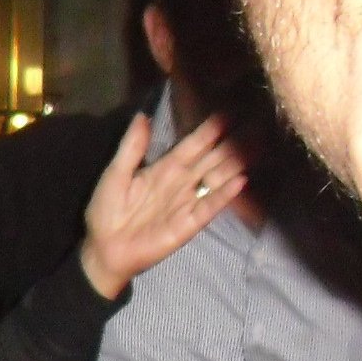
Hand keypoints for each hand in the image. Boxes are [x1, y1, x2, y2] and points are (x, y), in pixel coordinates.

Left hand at [79, 113, 247, 297]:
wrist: (103, 249)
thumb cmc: (106, 210)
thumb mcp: (115, 174)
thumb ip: (132, 148)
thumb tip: (143, 116)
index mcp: (165, 168)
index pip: (193, 145)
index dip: (210, 130)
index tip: (229, 112)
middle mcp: (182, 182)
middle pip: (212, 159)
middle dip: (234, 143)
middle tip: (258, 124)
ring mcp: (188, 202)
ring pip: (217, 179)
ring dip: (236, 164)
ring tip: (257, 147)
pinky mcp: (189, 224)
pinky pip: (209, 206)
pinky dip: (224, 194)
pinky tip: (240, 181)